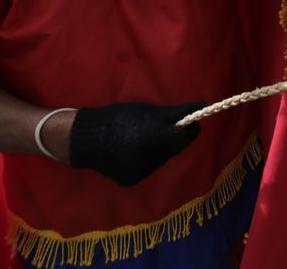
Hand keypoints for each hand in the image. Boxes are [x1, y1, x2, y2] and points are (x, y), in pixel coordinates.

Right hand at [68, 100, 202, 185]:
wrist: (84, 139)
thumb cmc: (118, 118)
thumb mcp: (147, 111)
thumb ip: (175, 112)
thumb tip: (202, 106)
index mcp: (154, 138)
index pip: (186, 136)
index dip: (190, 127)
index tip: (189, 119)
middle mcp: (150, 159)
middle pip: (174, 148)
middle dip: (173, 138)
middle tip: (161, 126)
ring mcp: (141, 172)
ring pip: (161, 159)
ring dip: (160, 148)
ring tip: (142, 137)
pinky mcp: (131, 180)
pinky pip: (147, 167)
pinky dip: (146, 158)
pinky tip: (133, 150)